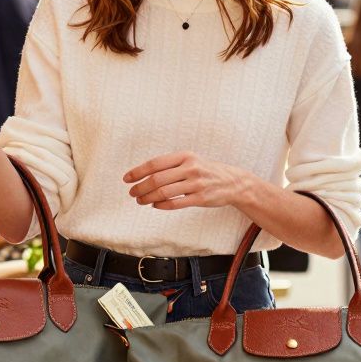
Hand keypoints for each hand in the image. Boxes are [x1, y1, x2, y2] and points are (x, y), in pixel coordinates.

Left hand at [124, 151, 250, 209]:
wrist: (233, 182)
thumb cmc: (206, 171)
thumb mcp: (191, 161)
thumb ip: (171, 165)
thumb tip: (144, 174)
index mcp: (185, 156)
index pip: (155, 163)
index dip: (138, 171)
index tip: (127, 179)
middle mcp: (190, 168)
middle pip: (157, 179)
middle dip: (140, 187)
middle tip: (132, 193)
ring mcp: (196, 183)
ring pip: (164, 192)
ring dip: (148, 198)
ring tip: (140, 201)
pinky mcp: (201, 198)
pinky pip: (176, 203)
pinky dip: (162, 206)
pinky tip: (155, 205)